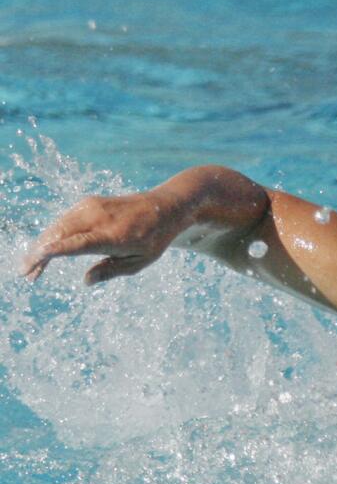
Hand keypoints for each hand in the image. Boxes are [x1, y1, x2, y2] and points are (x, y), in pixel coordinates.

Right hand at [22, 190, 187, 284]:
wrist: (163, 206)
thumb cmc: (154, 238)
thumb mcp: (140, 261)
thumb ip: (111, 270)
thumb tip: (85, 281)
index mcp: (114, 235)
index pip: (79, 242)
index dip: (57, 250)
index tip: (39, 257)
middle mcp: (99, 217)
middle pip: (60, 235)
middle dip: (39, 254)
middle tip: (25, 273)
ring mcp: (91, 206)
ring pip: (57, 227)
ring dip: (41, 245)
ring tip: (31, 267)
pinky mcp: (87, 202)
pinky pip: (64, 220)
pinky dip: (51, 235)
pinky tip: (45, 251)